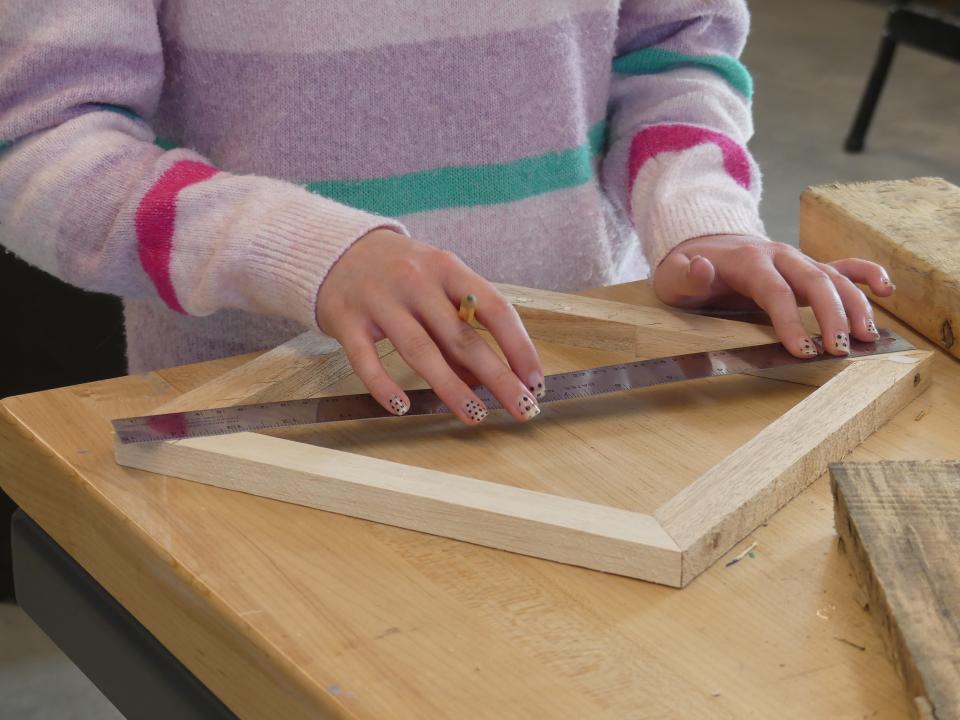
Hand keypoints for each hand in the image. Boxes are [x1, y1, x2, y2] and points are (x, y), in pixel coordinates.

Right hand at [316, 229, 543, 424]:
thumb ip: (459, 328)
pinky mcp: (347, 320)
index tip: (535, 381)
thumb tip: (483, 382)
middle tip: (521, 408)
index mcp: (448, 268)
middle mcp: (417, 281)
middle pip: (463, 337)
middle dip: (497, 377)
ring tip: (475, 416)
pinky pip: (367, 360)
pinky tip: (403, 408)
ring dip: (451, 388)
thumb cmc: (401, 274)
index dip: (519, 347)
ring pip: (421, 351)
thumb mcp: (436, 286)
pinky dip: (384, 387)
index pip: (495, 309)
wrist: (336, 251)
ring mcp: (380, 300)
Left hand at [652, 234, 895, 356]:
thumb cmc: (685, 270)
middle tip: (840, 349)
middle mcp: (780, 256)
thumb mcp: (673, 275)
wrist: (700, 245)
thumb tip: (701, 267)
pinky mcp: (807, 268)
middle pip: (814, 282)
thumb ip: (686, 275)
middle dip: (831, 315)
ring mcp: (797, 260)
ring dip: (854, 305)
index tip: (802, 351)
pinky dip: (867, 274)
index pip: (775, 291)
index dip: (790, 321)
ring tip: (867, 338)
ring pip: (834, 278)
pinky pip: (843, 266)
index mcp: (749, 261)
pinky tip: (887, 290)